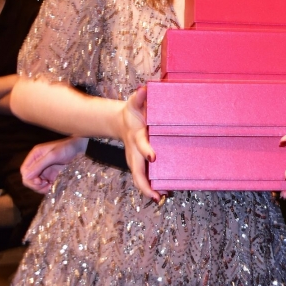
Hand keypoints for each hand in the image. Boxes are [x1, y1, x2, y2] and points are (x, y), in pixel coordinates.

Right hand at [20, 137, 87, 192]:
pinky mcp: (51, 176)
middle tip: (46, 184)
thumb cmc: (67, 148)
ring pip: (35, 184)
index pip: (24, 170)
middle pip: (28, 179)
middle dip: (35, 184)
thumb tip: (25, 176)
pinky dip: (46, 188)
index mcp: (35, 156)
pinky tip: (53, 187)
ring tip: (50, 186)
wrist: (81, 149)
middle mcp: (37, 163)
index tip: (39, 181)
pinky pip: (44, 186)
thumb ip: (39, 165)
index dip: (29, 178)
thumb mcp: (53, 155)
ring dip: (41, 188)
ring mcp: (44, 171)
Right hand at [118, 86, 160, 201]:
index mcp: (135, 137)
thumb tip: (144, 89)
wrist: (122, 122)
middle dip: (145, 184)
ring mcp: (136, 160)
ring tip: (162, 197)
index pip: (140, 145)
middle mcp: (134, 152)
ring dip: (149, 190)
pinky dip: (151, 188)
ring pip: (140, 179)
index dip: (146, 150)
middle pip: (137, 172)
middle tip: (157, 194)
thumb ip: (140, 97)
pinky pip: (144, 178)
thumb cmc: (132, 112)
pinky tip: (162, 194)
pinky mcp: (140, 164)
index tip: (153, 157)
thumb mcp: (134, 102)